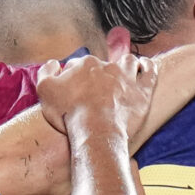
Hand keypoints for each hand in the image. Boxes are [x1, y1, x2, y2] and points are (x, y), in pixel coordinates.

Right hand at [35, 51, 153, 137]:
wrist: (96, 131)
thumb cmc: (69, 113)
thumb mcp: (45, 90)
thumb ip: (46, 73)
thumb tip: (54, 63)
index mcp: (85, 64)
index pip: (78, 65)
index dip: (74, 76)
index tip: (73, 90)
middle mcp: (107, 66)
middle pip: (102, 65)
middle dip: (98, 73)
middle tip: (94, 89)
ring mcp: (127, 78)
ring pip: (129, 62)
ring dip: (126, 64)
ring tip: (124, 70)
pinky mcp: (142, 92)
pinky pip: (150, 72)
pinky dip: (148, 67)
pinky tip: (145, 66)